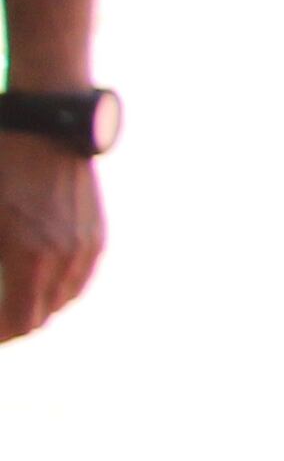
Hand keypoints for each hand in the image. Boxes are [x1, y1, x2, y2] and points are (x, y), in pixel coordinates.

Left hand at [0, 130, 100, 342]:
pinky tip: (46, 280)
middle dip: (18, 323)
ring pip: (65, 297)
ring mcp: (86, 245)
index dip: (3, 336)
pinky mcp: (97, 232)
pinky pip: (81, 275)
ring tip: (20, 304)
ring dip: (42, 306)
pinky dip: (62, 286)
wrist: (49, 124)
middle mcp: (64, 258)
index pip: (21, 322)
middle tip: (0, 322)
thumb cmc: (4, 165)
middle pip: (44, 314)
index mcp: (30, 258)